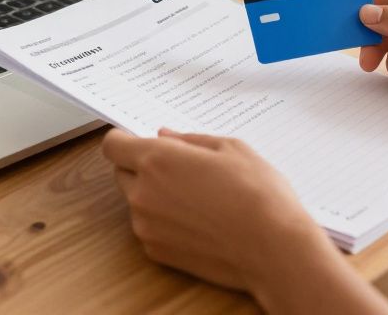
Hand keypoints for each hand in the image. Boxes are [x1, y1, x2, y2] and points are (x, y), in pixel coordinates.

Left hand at [102, 128, 332, 293]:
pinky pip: (148, 228)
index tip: (138, 141)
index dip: (124, 140)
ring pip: (136, 201)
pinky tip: (197, 220)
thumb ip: (189, 140)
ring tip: (196, 197)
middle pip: (122, 172)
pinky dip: (163, 221)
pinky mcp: (156, 251)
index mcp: (157, 160)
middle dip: (141, 167)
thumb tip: (165, 136)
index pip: (113, 145)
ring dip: (154, 195)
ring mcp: (146, 226)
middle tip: (178, 169)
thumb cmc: (257, 193)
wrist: (273, 248)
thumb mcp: (230, 149)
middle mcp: (143, 193)